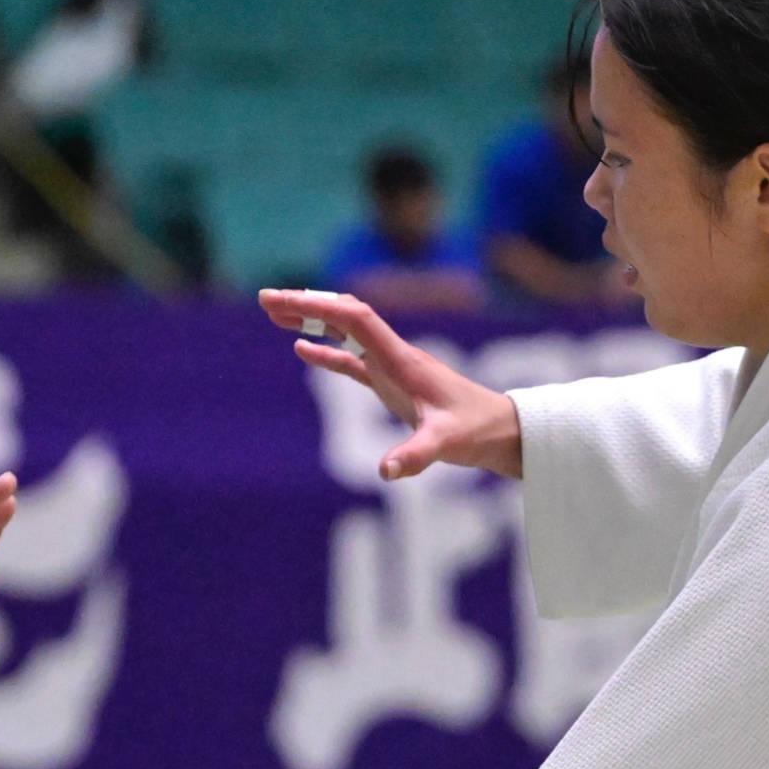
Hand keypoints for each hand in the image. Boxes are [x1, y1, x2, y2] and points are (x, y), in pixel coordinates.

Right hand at [260, 289, 521, 480]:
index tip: (283, 301)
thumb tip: (386, 471)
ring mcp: (393, 368)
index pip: (355, 319)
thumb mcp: (446, 445)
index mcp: (401, 360)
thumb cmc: (477, 433)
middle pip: (345, 316)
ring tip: (275, 313)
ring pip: (347, 333)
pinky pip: (354, 361)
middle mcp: (395, 356)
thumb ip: (416, 455)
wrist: (503, 431)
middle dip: (307, 303)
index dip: (318, 306)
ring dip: (313, 320)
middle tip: (265, 298)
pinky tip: (302, 348)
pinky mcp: (394, 384)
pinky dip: (327, 352)